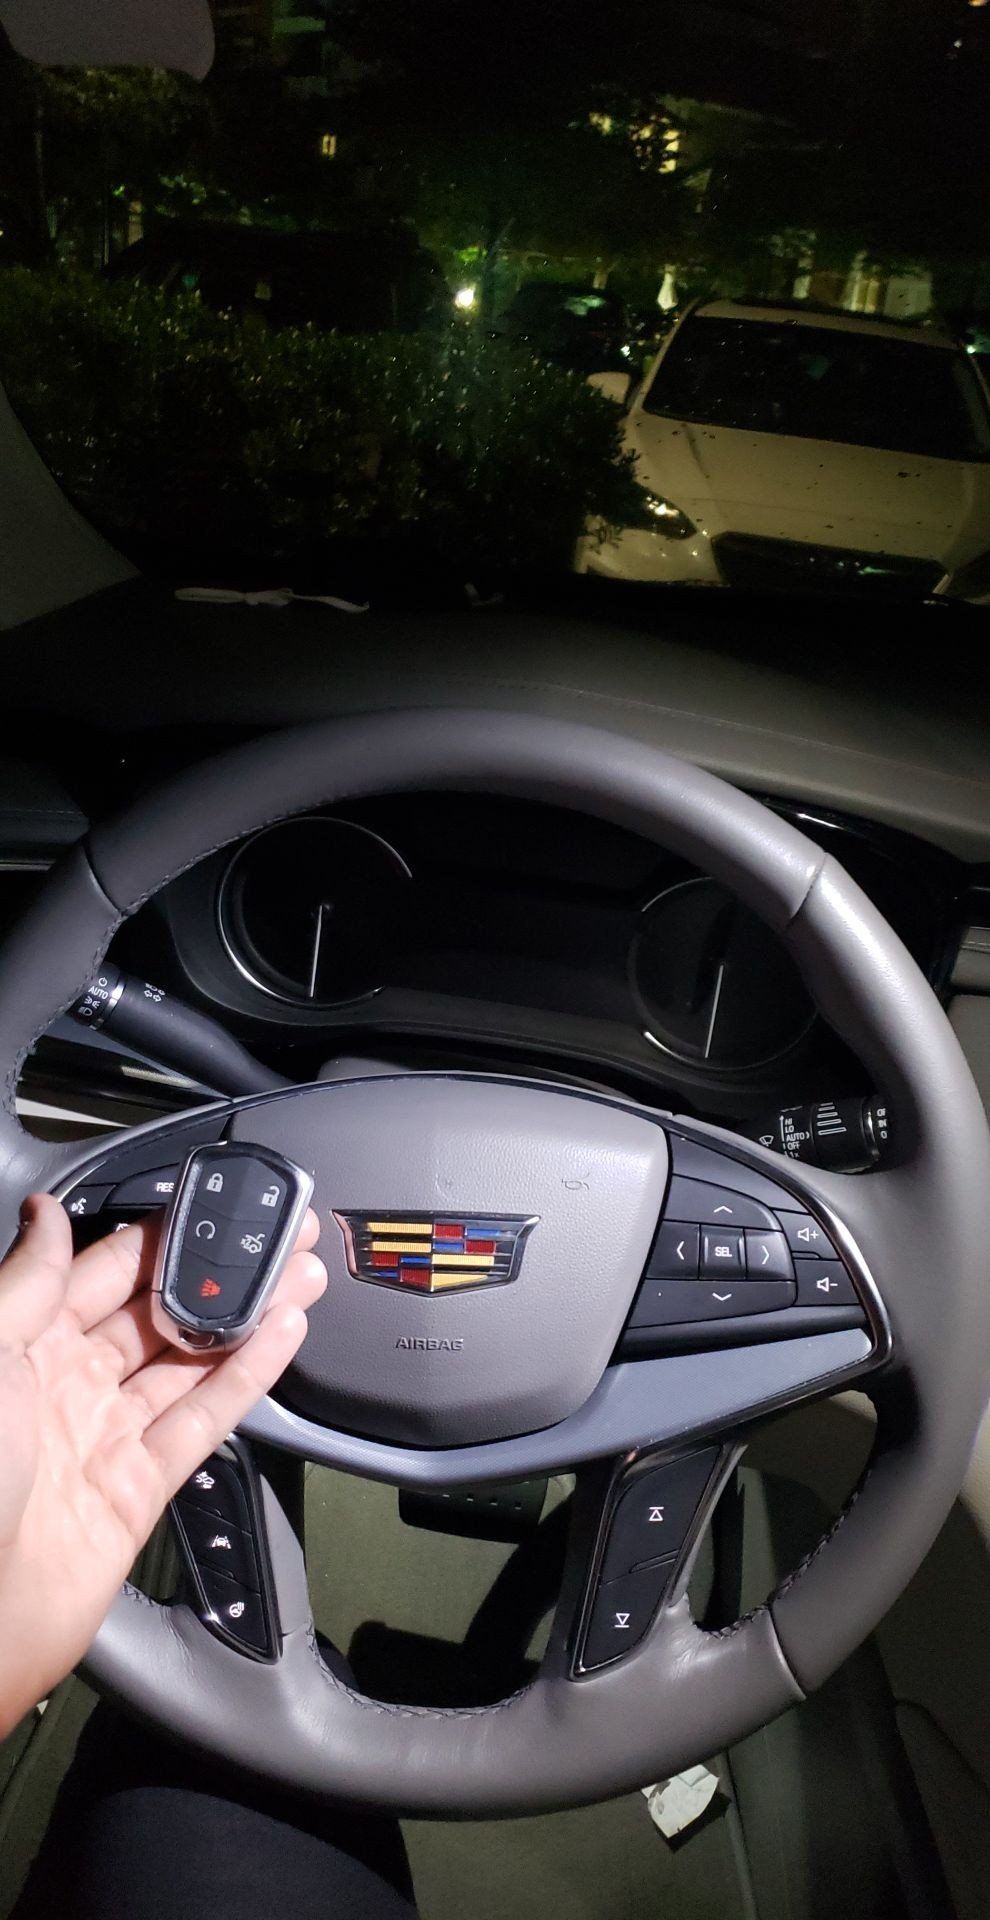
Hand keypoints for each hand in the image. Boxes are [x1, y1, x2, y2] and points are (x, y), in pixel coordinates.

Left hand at [0, 1193, 325, 1736]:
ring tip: (298, 1274)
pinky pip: (202, 1420)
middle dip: (217, 1274)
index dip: (161, 1239)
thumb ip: (26, 1282)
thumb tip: (46, 1211)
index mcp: (23, 1345)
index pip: (103, 1272)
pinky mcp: (138, 1488)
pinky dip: (247, 1377)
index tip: (213, 1207)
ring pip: (189, 1362)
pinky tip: (282, 1335)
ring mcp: (104, 1437)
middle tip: (274, 1237)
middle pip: (156, 1314)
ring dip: (246, 1317)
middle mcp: (64, 1386)